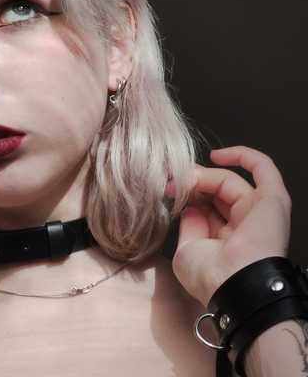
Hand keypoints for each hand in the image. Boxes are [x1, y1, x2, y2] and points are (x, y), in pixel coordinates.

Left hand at [170, 146, 290, 306]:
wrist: (232, 284)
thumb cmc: (210, 276)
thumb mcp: (187, 249)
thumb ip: (190, 225)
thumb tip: (190, 206)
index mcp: (227, 238)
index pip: (206, 205)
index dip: (187, 194)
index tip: (167, 189)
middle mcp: (244, 224)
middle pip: (217, 191)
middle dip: (193, 182)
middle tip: (172, 181)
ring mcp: (260, 211)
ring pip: (230, 180)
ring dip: (205, 175)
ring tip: (186, 178)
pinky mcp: (273, 200)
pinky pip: (263, 168)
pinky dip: (242, 155)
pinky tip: (216, 155)